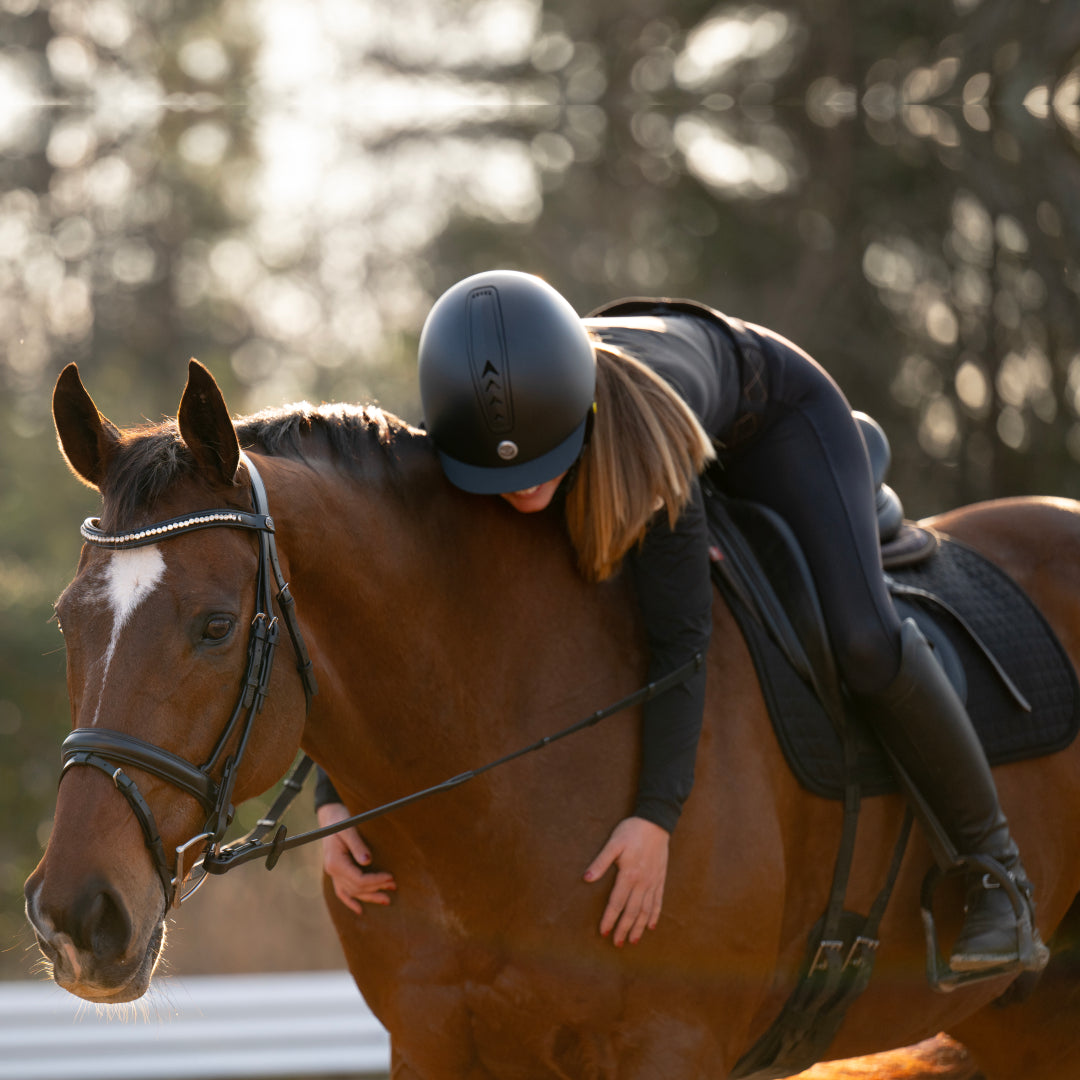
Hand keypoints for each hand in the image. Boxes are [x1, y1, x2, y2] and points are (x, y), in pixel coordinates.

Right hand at [316, 802, 395, 915]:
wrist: (330, 817)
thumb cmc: (341, 821)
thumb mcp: (349, 829)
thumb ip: (358, 845)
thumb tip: (367, 861)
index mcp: (335, 862)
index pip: (358, 879)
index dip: (375, 880)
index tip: (390, 876)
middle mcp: (332, 871)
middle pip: (356, 887)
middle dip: (376, 888)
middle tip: (394, 886)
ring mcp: (333, 873)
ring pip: (351, 892)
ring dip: (369, 896)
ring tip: (386, 899)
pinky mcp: (336, 872)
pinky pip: (342, 892)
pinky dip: (350, 901)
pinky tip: (359, 910)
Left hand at [583, 816, 669, 946]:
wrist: (656, 822)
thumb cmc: (631, 831)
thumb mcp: (613, 843)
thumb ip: (601, 862)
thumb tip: (586, 878)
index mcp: (629, 875)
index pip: (617, 903)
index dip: (609, 918)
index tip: (603, 932)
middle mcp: (643, 882)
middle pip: (632, 911)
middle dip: (624, 929)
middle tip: (617, 943)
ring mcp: (653, 882)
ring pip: (646, 910)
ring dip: (639, 927)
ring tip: (633, 941)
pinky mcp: (660, 879)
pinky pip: (658, 902)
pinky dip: (654, 915)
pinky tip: (650, 926)